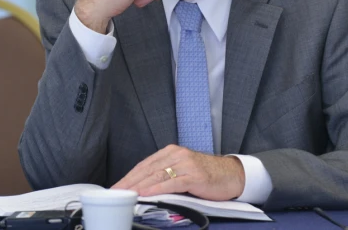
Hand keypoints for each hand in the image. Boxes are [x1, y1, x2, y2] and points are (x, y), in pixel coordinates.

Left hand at [111, 145, 245, 200]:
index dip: (128, 176)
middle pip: (147, 170)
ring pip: (157, 175)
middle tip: (115, 193)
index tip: (116, 187)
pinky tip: (147, 194)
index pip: (144, 165)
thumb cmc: (206, 175)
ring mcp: (186, 164)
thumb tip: (143, 189)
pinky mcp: (194, 176)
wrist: (232, 174)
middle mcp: (177, 155)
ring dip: (139, 186)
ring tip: (126, 194)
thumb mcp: (182, 171)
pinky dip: (157, 189)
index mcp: (171, 152)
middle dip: (129, 182)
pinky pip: (172, 183)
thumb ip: (165, 176)